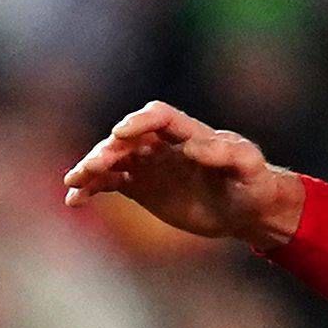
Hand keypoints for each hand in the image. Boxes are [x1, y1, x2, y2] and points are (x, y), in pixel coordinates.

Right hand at [60, 101, 303, 248]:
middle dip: (109, 149)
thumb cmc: (253, 185)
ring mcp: (149, 164)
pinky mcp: (140, 187)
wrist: (247, 211)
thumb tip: (193, 146)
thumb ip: (227, 154)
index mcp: (190, 133)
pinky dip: (90, 189)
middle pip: (128, 139)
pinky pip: (109, 183)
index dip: (139, 122)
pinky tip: (74, 201)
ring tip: (74, 182)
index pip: (159, 117)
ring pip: (112, 159)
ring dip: (91, 168)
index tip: (120, 134)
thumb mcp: (249, 168)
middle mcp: (164, 144)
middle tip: (95, 166)